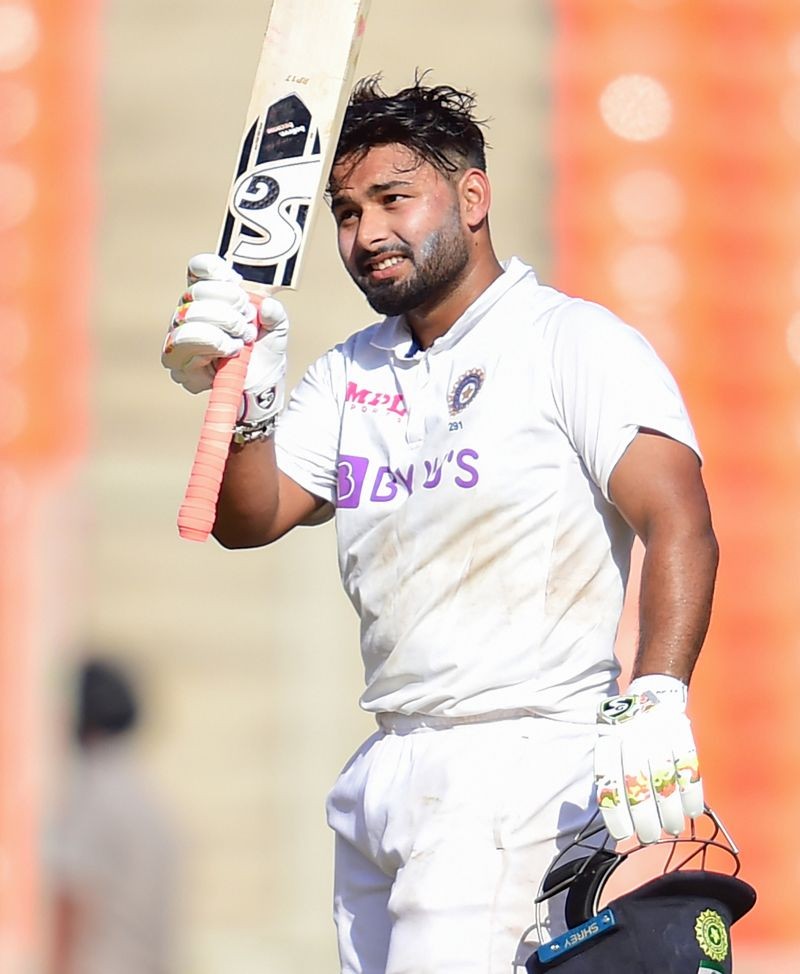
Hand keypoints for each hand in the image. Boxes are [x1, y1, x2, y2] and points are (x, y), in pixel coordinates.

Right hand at [161, 254, 288, 423]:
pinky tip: (232, 351)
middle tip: (248, 321)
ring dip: (223, 324)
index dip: (215, 269)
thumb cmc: (262, 353)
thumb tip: (266, 305)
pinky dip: (216, 343)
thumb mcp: (276, 329)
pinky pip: (187, 340)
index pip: (199, 269)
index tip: (237, 281)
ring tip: (242, 338)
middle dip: (229, 304)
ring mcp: (178, 335)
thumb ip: (274, 313)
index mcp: (209, 296)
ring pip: (191, 315)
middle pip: (197, 291)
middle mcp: (188, 311)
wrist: (259, 388)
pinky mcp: (177, 361)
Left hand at [593, 674, 702, 843]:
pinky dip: (692, 795)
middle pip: (638, 786)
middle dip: (644, 819)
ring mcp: (658, 735)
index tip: (622, 834)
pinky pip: (689, 770)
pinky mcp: (682, 734)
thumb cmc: (628, 730)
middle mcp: (632, 738)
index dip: (616, 813)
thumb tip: (618, 818)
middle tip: (649, 837)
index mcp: (609, 740)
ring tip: (671, 828)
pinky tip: (691, 811)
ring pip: (665, 781)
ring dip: (670, 812)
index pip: (609, 782)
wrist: (654, 692)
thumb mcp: (609, 742)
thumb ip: (612, 773)